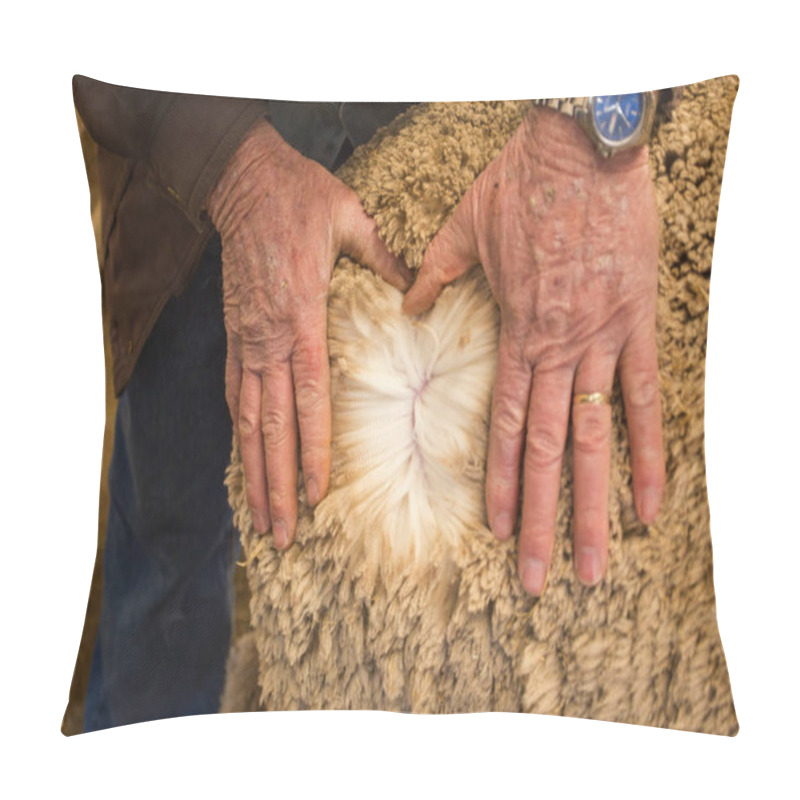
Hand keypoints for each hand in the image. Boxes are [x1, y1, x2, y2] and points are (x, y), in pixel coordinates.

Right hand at [209, 119, 410, 548]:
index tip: (315, 493)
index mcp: (301, 316)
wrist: (243, 179)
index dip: (311, 449)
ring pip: (247, 419)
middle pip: (272, 425)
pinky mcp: (235, 333)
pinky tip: (246, 461)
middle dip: (277, 483)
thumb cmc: (300, 196)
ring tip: (258, 516)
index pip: (308, 397)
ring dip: (253, 471)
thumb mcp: (351, 218)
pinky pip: (234, 393)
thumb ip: (385, 258)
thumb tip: (419, 289)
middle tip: (282, 532)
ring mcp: (246, 339)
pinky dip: (240, 434)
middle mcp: (268, 338)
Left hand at [403, 106, 664, 595]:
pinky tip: (649, 504)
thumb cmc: (523, 182)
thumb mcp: (462, 227)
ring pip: (597, 438)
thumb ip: (432, 274)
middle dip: (543, 519)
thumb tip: (408, 304)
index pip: (506, 424)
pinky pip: (647, 399)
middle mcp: (559, 349)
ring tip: (593, 561)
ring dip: (594, 505)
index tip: (498, 530)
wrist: (584, 142)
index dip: (502, 481)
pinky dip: (650, 454)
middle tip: (540, 577)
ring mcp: (603, 340)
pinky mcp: (639, 323)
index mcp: (516, 332)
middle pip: (549, 450)